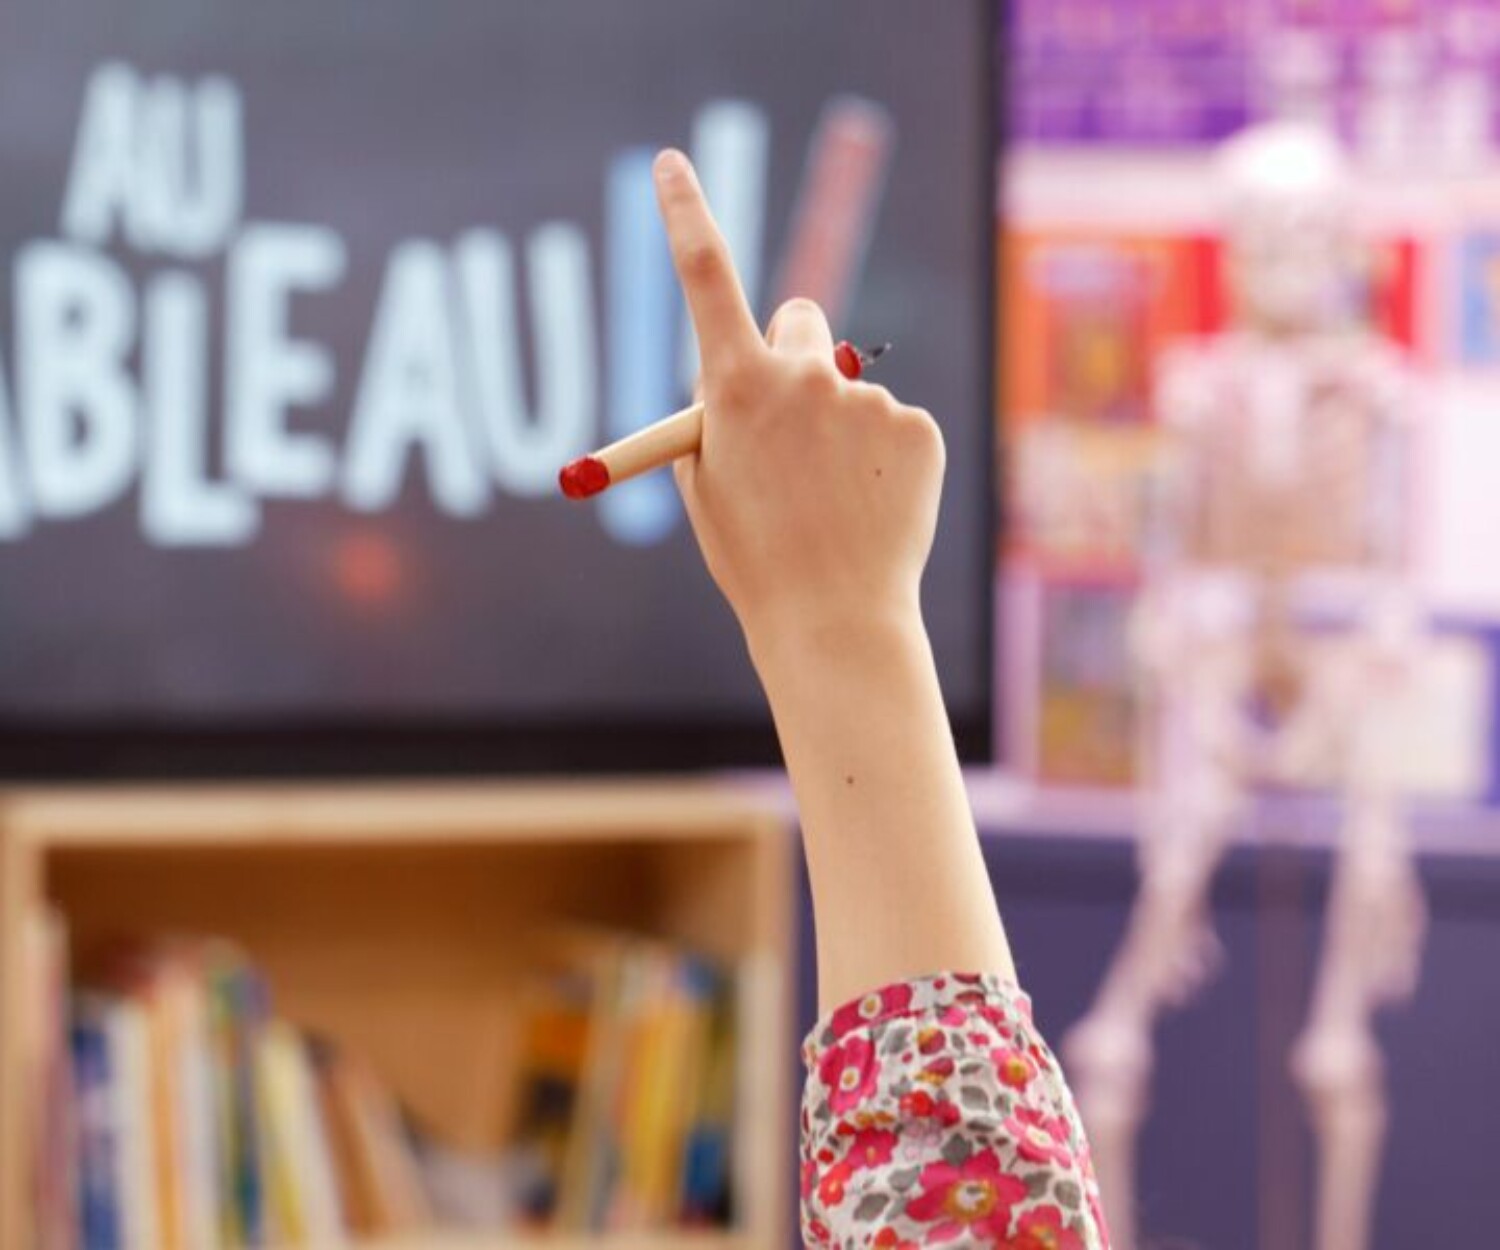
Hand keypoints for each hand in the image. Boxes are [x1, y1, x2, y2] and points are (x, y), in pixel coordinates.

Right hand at [653, 149, 945, 653]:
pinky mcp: (919, 427)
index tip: (670, 163)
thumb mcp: (706, 484)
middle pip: (800, 319)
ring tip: (831, 498)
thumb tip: (742, 375)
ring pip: (847, 389)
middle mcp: (805, 377)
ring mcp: (868, 399)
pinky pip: (891, 423)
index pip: (705, 276)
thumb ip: (717, 416)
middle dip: (792, 355)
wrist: (834, 619)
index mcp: (737, 388)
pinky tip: (869, 503)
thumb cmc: (755, 558)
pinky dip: (880, 454)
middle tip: (789, 423)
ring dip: (837, 425)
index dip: (685, 214)